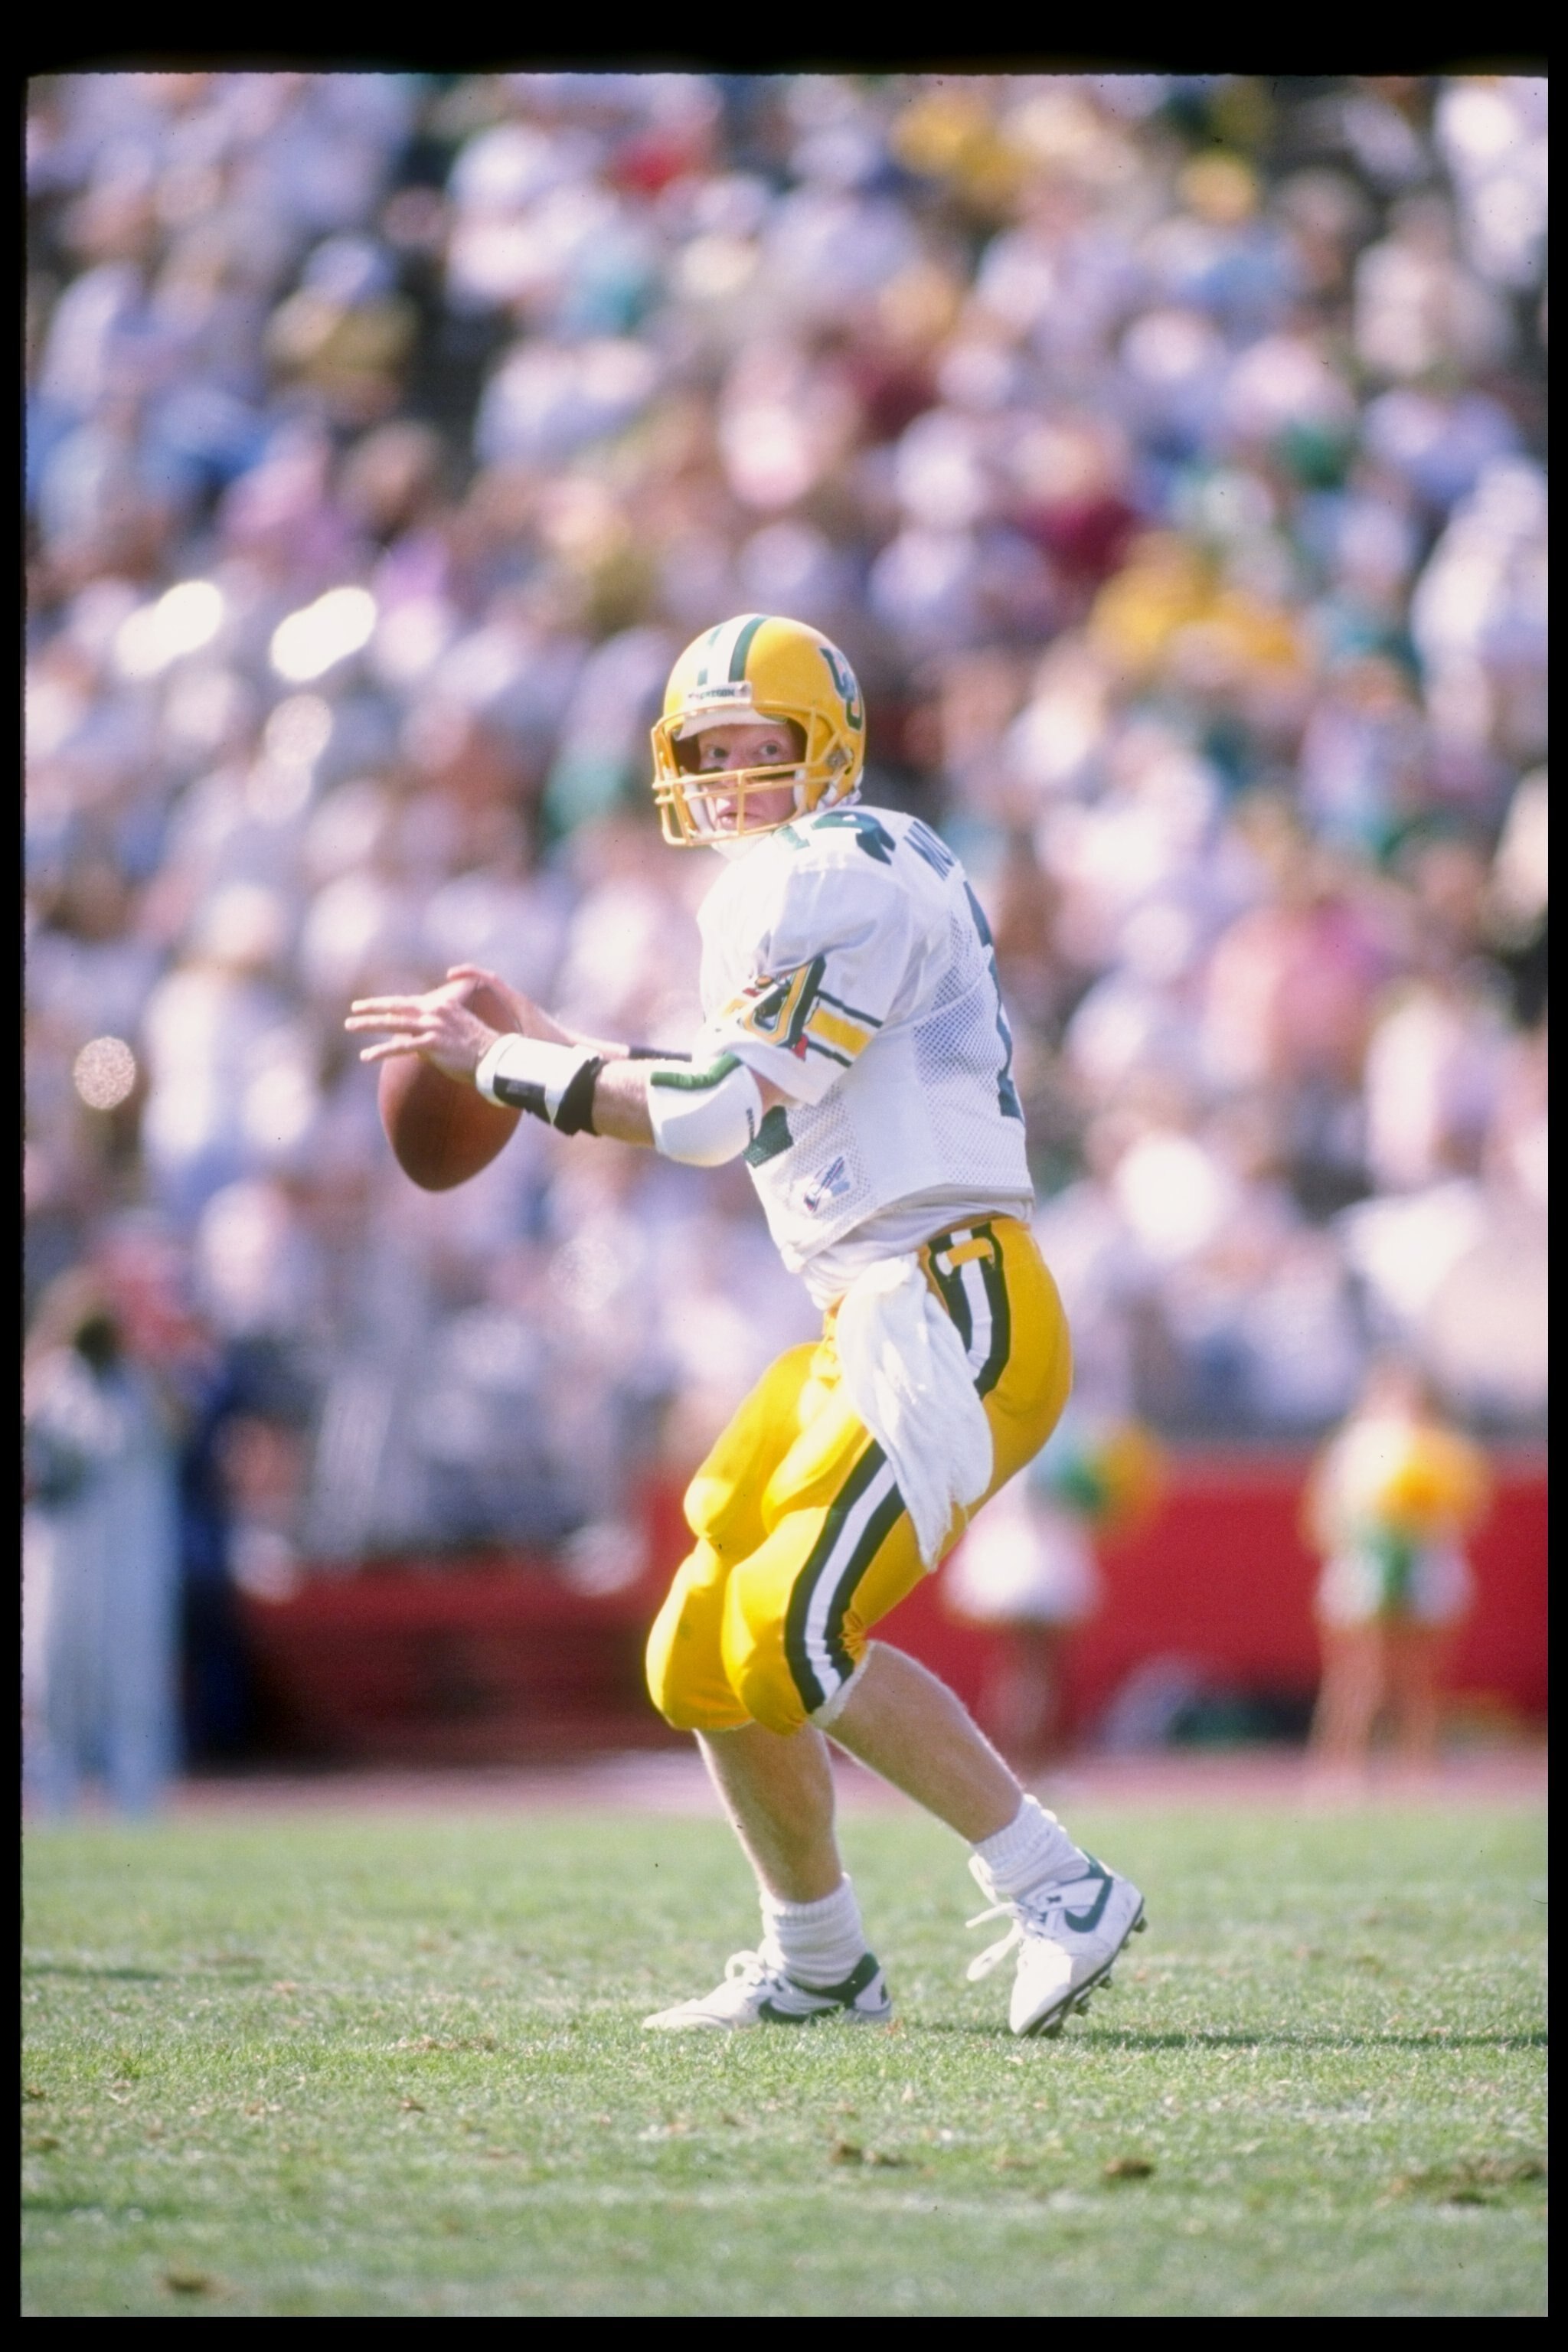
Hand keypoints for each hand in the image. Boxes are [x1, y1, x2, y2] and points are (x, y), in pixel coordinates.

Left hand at [344, 980, 500, 1083]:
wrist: (495, 1058)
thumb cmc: (479, 1050)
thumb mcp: (457, 1032)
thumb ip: (434, 1033)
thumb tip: (415, 1049)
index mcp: (441, 1006)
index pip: (407, 1003)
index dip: (387, 1003)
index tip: (372, 1004)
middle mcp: (435, 1012)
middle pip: (396, 1007)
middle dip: (372, 1007)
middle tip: (353, 1009)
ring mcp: (433, 1027)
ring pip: (393, 1023)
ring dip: (368, 1024)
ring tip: (349, 1025)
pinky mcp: (432, 1044)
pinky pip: (400, 1048)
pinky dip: (381, 1051)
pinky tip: (365, 1056)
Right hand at [443, 964, 566, 1042]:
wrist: (572, 1048)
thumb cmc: (552, 1046)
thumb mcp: (528, 1044)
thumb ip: (510, 1042)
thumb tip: (490, 1044)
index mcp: (517, 1002)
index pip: (490, 978)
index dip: (469, 972)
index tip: (451, 975)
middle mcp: (518, 1000)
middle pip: (488, 981)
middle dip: (467, 979)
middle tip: (444, 989)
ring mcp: (520, 1005)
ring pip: (492, 991)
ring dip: (473, 990)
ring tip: (452, 1000)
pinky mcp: (521, 1014)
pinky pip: (498, 1001)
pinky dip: (483, 1001)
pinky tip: (473, 1017)